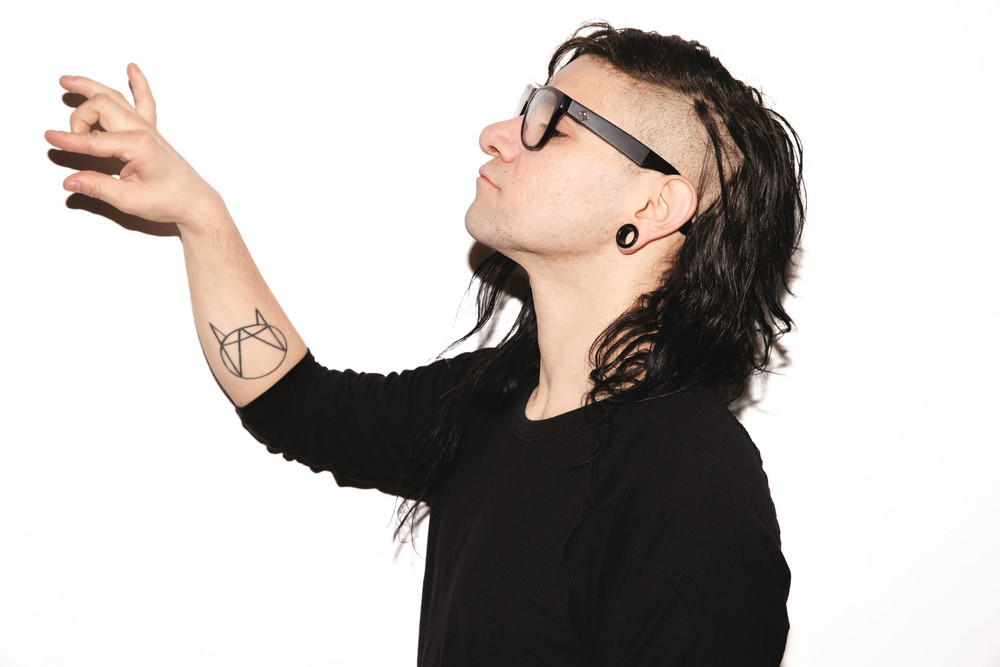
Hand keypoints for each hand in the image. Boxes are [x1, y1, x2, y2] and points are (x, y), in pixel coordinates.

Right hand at [45, 64, 221, 228]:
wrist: (195, 202)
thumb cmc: (169, 201)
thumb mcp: (130, 200)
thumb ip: (98, 187)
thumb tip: (70, 181)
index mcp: (138, 145)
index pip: (94, 140)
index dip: (70, 141)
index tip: (51, 139)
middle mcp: (143, 130)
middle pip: (101, 106)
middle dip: (79, 117)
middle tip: (69, 137)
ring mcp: (147, 128)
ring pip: (115, 98)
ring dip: (90, 87)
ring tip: (67, 81)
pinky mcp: (151, 132)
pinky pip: (144, 101)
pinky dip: (138, 84)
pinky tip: (132, 69)